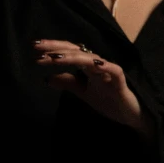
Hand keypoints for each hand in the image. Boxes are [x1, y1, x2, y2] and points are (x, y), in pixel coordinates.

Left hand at [32, 39, 155, 138]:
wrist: (129, 115)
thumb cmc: (108, 100)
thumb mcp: (82, 92)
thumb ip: (67, 83)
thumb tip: (46, 78)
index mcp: (87, 65)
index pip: (68, 52)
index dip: (53, 49)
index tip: (34, 49)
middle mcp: (97, 63)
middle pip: (75, 51)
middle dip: (56, 48)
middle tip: (36, 47)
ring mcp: (108, 70)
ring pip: (89, 59)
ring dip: (72, 57)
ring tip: (55, 58)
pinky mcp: (120, 80)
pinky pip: (112, 70)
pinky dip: (104, 66)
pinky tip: (94, 63)